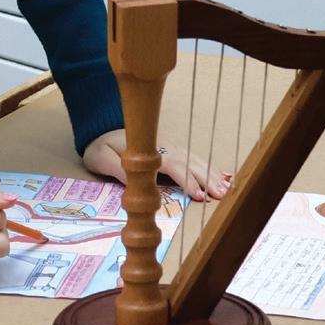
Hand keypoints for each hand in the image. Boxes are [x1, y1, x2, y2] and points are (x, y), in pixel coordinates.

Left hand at [82, 128, 231, 201]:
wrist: (99, 129)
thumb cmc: (100, 146)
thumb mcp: (100, 157)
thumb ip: (115, 167)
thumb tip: (135, 180)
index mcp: (148, 150)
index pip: (172, 166)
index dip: (186, 180)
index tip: (198, 194)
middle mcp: (163, 148)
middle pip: (189, 162)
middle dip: (206, 178)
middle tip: (220, 195)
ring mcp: (168, 148)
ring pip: (194, 160)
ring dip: (210, 173)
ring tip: (225, 189)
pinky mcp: (170, 152)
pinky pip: (192, 158)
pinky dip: (208, 167)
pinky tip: (222, 176)